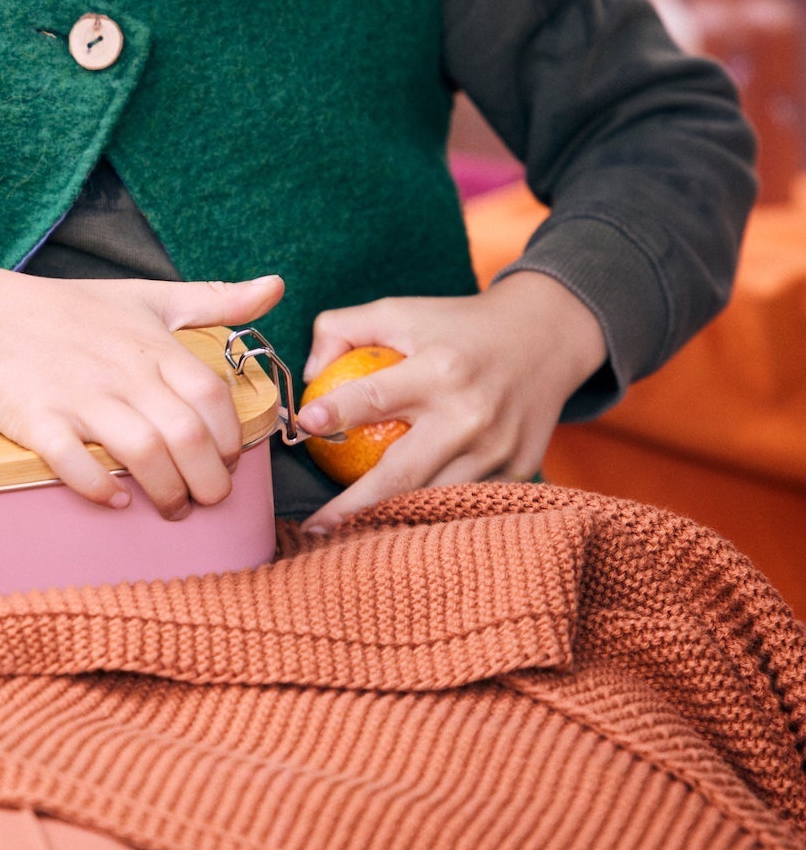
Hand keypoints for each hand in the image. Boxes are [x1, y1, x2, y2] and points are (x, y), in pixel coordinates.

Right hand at [0, 264, 284, 518]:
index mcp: (154, 346)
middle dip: (208, 482)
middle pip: (186, 436)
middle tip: (207, 500)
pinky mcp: (37, 420)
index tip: (227, 462)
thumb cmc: (74, 312)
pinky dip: (97, 486)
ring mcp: (79, 397)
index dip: (229, 438)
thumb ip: (216, 299)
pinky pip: (72, 461)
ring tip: (171, 509)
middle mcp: (123, 372)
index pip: (212, 398)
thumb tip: (276, 286)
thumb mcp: (150, 297)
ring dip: (166, 491)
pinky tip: (114, 498)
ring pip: (142, 452)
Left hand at [296, 272, 606, 528]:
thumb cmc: (456, 326)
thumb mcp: (400, 311)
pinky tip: (401, 527)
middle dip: (354, 506)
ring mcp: (496, 448)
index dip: (338, 412)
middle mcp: (469, 414)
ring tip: (349, 538)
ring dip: (390, 521)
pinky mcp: (517, 469)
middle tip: (315, 526)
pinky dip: (434, 516)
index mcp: (439, 370)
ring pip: (433, 499)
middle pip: (402, 474)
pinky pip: (466, 502)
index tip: (305, 426)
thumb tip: (309, 379)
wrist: (545, 338)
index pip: (376, 396)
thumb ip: (342, 330)